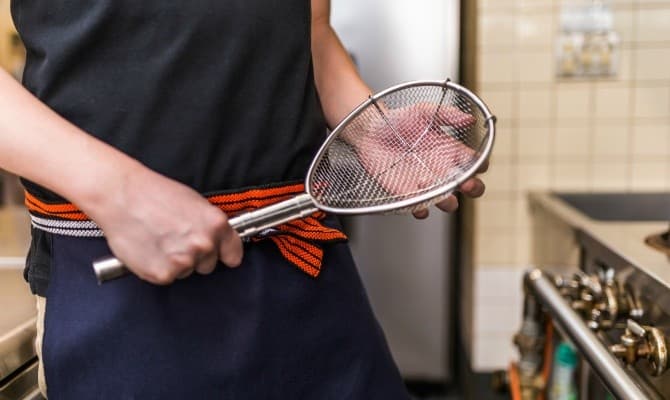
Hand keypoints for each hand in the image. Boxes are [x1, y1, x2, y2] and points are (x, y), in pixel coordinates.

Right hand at [86, 166, 242, 284]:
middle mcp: (204, 245)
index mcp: (216, 225)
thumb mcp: (194, 203)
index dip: (225, 254)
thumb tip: (216, 240)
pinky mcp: (162, 274)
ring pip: (187, 271)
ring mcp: (183, 261)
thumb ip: (209, 225)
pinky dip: (158, 267)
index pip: (234, 254)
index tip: (220, 255)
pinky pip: (167, 277)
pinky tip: (149, 249)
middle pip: (209, 265)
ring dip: (176, 262)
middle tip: (175, 239)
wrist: (120, 196)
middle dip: (195, 256)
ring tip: (159, 240)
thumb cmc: (155, 194)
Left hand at [345, 102, 485, 217]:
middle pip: (469, 186)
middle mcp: (441, 169)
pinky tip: (420, 207)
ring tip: (436, 188)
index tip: (480, 164)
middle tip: (467, 184)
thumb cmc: (397, 120)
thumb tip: (471, 120)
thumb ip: (448, 115)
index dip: (481, 165)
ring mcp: (426, 184)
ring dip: (447, 200)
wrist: (370, 130)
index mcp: (450, 151)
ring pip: (447, 201)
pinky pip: (419, 208)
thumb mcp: (424, 111)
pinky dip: (422, 211)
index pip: (475, 163)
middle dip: (473, 188)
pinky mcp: (406, 193)